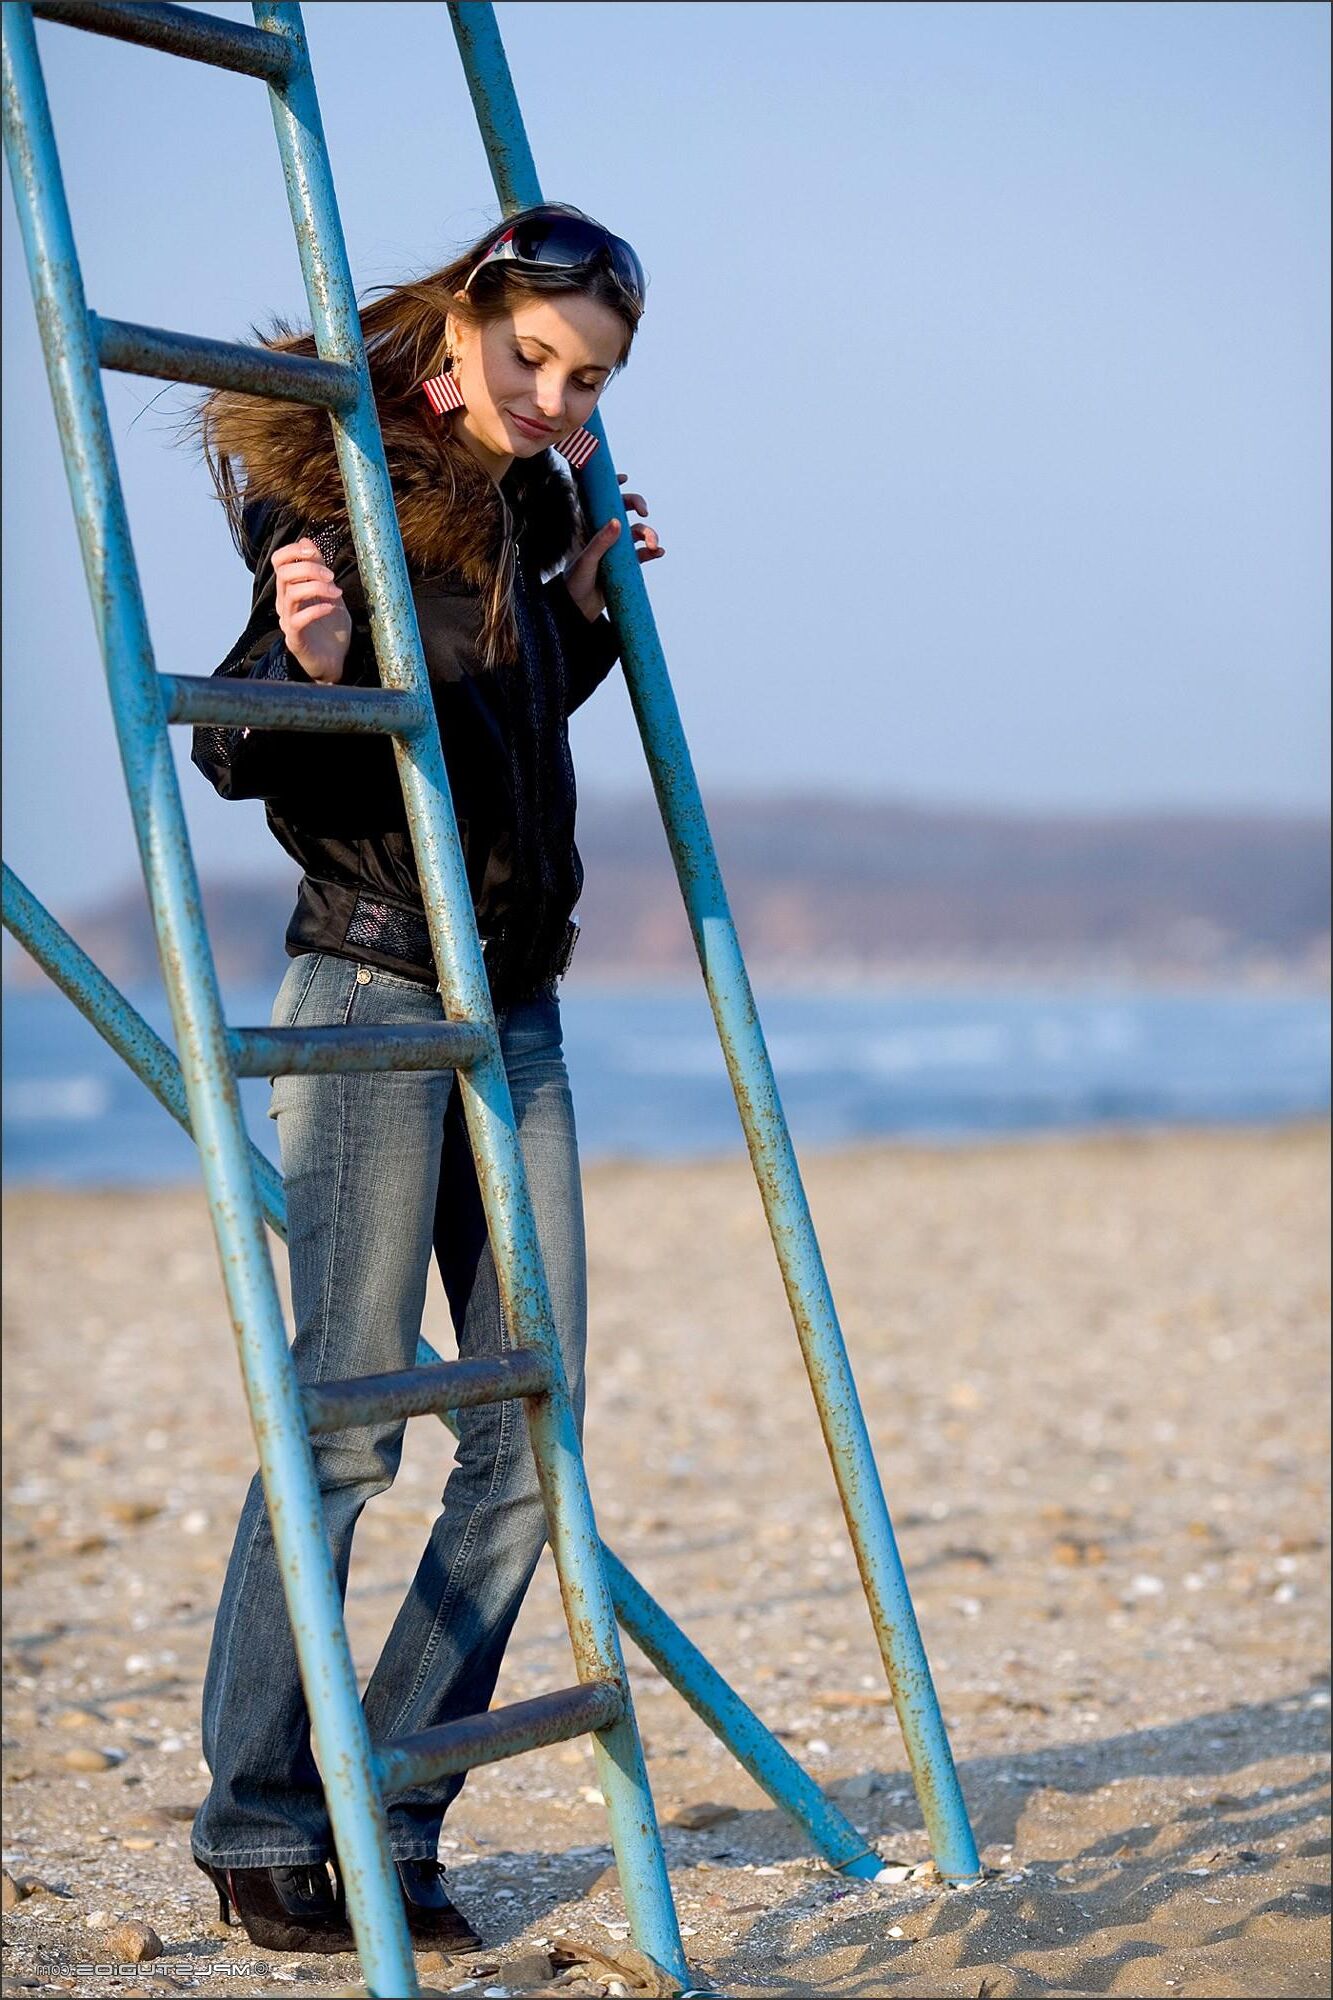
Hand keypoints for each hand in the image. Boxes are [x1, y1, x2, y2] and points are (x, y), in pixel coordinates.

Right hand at [272, 539, 352, 682]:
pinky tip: (331, 608)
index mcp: (291, 589)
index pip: (279, 561)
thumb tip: (308, 540)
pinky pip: (298, 620)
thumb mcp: (330, 593)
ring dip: (316, 587)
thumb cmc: (331, 629)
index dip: (293, 550)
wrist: (335, 662)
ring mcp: (288, 621)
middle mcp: (285, 603)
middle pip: (284, 574)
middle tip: (331, 576)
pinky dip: (316, 609)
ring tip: (335, 593)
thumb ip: (319, 570)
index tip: (314, 551)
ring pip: (291, 593)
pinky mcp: (295, 639)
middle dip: (310, 569)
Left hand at [562, 474, 663, 620]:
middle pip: (622, 510)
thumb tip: (617, 521)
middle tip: (644, 512)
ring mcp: (615, 549)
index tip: (623, 479)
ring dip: (648, 534)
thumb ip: (600, 541)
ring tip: (654, 545)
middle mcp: (603, 534)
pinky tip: (658, 552)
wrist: (577, 611)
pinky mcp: (625, 564)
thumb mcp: (586, 561)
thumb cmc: (574, 583)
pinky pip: (642, 553)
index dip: (611, 486)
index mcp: (589, 527)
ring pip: (635, 532)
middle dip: (636, 505)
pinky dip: (652, 551)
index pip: (599, 500)